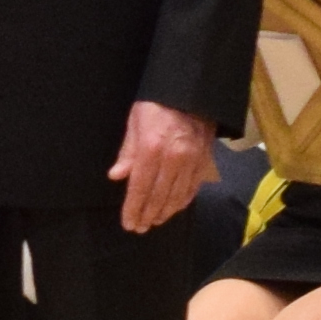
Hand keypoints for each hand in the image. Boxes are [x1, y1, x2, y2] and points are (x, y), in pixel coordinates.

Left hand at [113, 99, 212, 237]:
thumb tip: (116, 176)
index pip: (140, 187)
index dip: (133, 208)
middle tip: (139, 227)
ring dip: (164, 212)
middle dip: (147, 215)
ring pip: (177, 196)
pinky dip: (182, 202)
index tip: (128, 223)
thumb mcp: (136, 122)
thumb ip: (128, 152)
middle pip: (158, 196)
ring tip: (154, 221)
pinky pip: (192, 188)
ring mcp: (192, 161)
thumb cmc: (157, 104)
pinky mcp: (204, 161)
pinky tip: (173, 208)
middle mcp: (173, 158)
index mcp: (152, 148)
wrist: (191, 92)